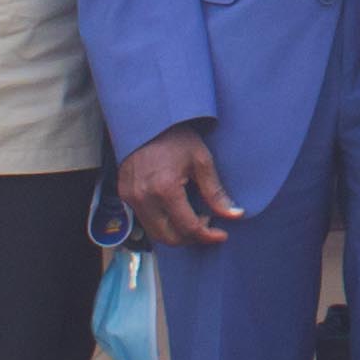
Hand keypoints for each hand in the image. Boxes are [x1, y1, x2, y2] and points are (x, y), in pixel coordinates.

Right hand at [120, 124, 238, 248]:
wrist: (146, 121)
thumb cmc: (174, 137)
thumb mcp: (201, 161)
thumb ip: (216, 192)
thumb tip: (235, 214)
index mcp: (165, 189)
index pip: (188, 228)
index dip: (208, 236)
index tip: (221, 234)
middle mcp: (144, 198)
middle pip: (170, 238)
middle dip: (192, 238)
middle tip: (207, 225)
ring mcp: (131, 198)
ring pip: (155, 233)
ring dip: (176, 233)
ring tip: (192, 218)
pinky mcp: (124, 195)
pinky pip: (144, 221)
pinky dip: (161, 223)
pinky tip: (175, 210)